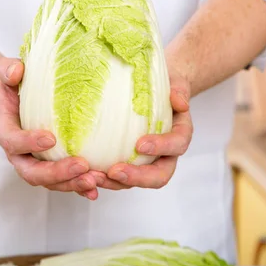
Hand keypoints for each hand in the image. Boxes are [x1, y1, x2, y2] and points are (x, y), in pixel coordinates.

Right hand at [0, 57, 99, 199]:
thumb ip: (8, 70)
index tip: (51, 138)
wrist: (22, 101)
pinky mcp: (53, 170)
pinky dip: (80, 187)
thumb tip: (16, 71)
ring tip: (94, 180)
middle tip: (81, 165)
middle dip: (56, 173)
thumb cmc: (17, 86)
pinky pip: (65, 183)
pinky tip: (97, 188)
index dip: (29, 142)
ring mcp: (36, 165)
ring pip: (50, 183)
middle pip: (32, 172)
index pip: (13, 141)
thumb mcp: (9, 73)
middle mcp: (19, 155)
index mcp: (6, 132)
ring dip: (72, 184)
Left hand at [102, 66, 192, 189]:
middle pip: (158, 175)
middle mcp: (165, 154)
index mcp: (179, 135)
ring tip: (93, 177)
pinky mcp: (127, 163)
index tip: (140, 145)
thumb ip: (179, 91)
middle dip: (137, 177)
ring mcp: (145, 162)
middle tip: (115, 171)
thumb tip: (179, 102)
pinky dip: (102, 178)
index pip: (176, 145)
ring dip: (114, 183)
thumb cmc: (164, 86)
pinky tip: (85, 174)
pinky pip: (117, 176)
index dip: (161, 148)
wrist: (152, 88)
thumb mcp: (175, 82)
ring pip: (135, 181)